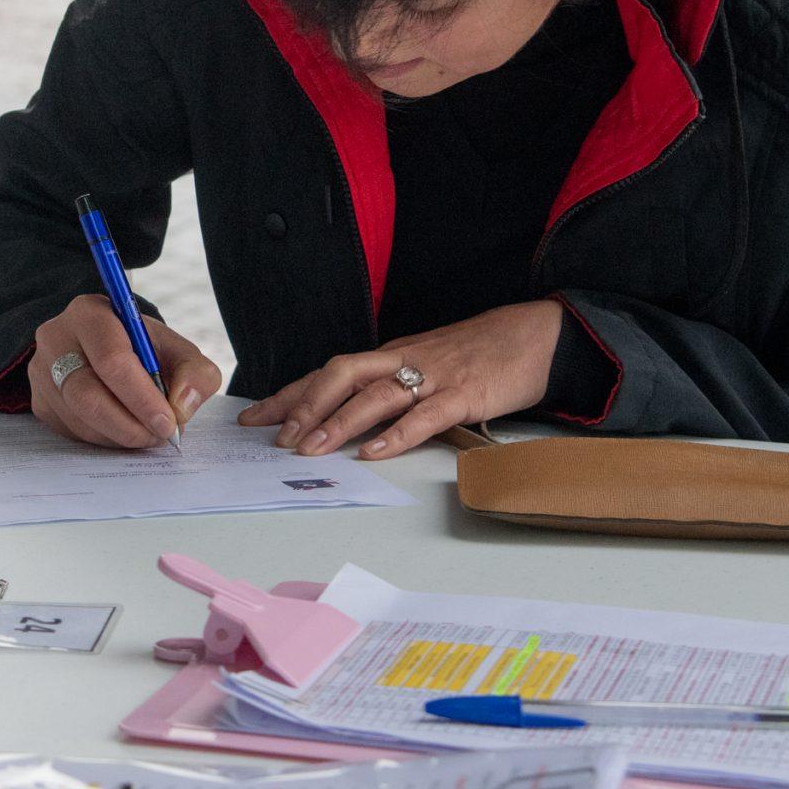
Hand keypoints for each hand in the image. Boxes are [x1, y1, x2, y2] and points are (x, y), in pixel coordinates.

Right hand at [28, 293, 224, 449]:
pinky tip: (123, 429)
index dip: (142, 397)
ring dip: (120, 436)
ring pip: (80, 419)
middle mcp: (56, 338)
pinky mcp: (39, 402)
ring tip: (147, 434)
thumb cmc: (144, 350)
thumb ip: (195, 373)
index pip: (112, 359)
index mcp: (90, 313)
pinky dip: (104, 439)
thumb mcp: (178, 350)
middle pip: (87, 395)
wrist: (109, 351)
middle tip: (158, 437)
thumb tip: (181, 406)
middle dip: (130, 425)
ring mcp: (42, 372)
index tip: (168, 422)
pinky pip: (71, 432)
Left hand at [239, 301, 562, 459]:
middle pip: (342, 375)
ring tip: (311, 449)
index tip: (253, 419)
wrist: (535, 334)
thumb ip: (390, 386)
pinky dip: (396, 436)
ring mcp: (433, 376)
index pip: (328, 373)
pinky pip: (425, 415)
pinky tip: (373, 453)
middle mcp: (403, 360)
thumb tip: (349, 418)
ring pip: (375, 395)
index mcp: (390, 355)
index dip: (289, 394)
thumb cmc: (478, 352)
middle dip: (305, 406)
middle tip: (277, 439)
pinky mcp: (465, 394)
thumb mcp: (424, 363)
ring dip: (339, 422)